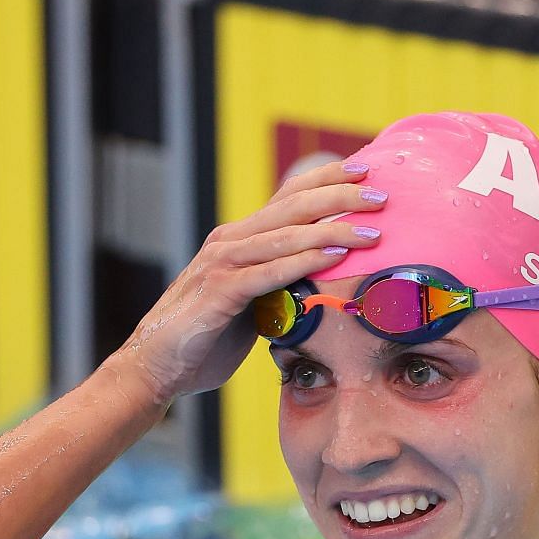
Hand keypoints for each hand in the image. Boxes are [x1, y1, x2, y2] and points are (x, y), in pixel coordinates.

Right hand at [114, 160, 383, 402]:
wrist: (157, 367)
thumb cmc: (208, 337)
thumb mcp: (253, 303)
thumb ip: (280, 284)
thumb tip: (323, 283)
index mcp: (240, 238)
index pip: (290, 197)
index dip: (327, 180)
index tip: (366, 171)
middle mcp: (231, 241)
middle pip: (293, 206)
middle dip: (339, 196)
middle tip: (381, 193)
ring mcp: (223, 264)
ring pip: (286, 236)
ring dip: (332, 230)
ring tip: (371, 230)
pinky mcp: (219, 293)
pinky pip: (268, 273)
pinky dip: (303, 262)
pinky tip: (334, 257)